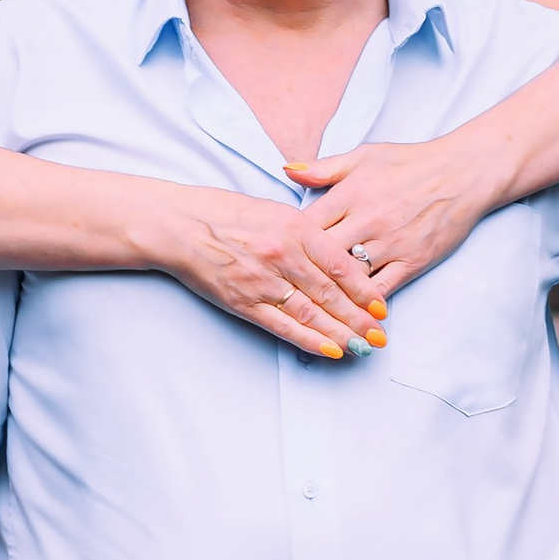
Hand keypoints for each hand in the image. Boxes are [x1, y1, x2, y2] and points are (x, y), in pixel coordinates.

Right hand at [163, 190, 387, 358]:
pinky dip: (308, 339)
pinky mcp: (243, 301)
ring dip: (341, 333)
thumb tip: (334, 258)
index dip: (364, 290)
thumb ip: (305, 232)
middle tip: (380, 336)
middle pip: (331, 293)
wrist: (178, 225)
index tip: (380, 306)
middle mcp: (283, 254)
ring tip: (362, 347)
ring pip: (312, 312)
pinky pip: (282, 325)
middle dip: (360, 318)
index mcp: (295, 227)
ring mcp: (262, 280)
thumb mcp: (273, 210)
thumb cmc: (222, 214)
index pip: (340, 265)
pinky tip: (329, 349)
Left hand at [285, 141, 493, 298]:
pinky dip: (363, 304)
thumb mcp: (364, 156)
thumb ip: (324, 167)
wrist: (462, 172)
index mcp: (351, 194)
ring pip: (348, 277)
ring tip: (307, 312)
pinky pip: (381, 289)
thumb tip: (287, 170)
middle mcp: (367, 221)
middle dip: (301, 273)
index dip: (289, 242)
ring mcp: (390, 244)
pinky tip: (347, 316)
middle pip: (322, 256)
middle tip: (283, 290)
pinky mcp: (412, 261)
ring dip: (328, 295)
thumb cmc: (411, 162)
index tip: (277, 255)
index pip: (307, 225)